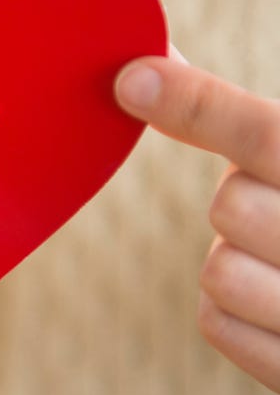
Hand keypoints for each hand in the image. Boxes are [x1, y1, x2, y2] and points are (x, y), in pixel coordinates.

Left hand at [115, 56, 279, 392]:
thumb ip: (235, 120)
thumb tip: (142, 73)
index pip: (265, 137)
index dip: (195, 105)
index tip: (130, 82)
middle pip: (232, 206)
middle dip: (243, 202)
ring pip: (220, 271)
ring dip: (239, 261)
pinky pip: (217, 321)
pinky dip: (233, 311)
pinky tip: (277, 304)